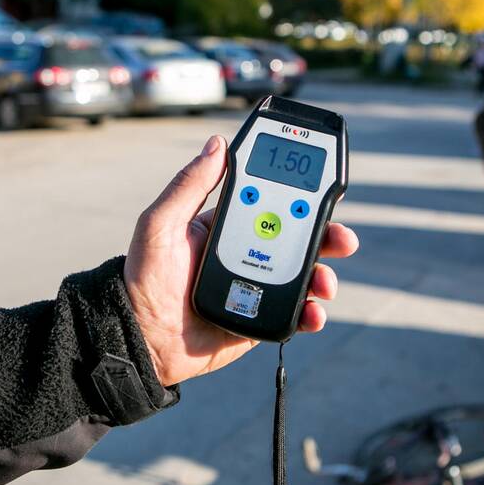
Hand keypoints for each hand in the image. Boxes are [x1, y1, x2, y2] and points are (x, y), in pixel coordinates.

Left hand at [124, 135, 359, 386]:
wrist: (140, 339)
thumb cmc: (142, 279)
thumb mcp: (159, 225)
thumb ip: (188, 186)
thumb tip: (217, 144)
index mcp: (225, 225)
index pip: (270, 204)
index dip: (299, 198)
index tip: (322, 192)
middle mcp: (245, 252)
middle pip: (297, 239)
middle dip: (326, 237)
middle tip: (343, 240)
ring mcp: (255, 285)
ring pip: (302, 275)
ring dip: (323, 276)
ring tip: (324, 284)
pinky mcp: (259, 318)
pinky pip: (294, 313)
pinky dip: (311, 313)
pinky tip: (313, 312)